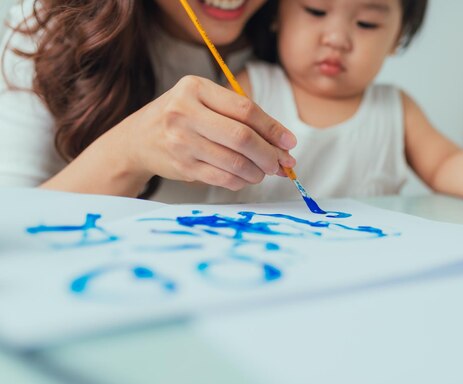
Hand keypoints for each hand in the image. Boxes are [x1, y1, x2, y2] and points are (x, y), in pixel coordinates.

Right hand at [122, 75, 295, 191]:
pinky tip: (246, 177)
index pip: (245, 110)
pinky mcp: (182, 166)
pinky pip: (223, 178)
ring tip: (265, 171)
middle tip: (282, 163)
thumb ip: (239, 115)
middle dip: (269, 154)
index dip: (272, 128)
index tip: (289, 142)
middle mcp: (185, 113)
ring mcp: (181, 142)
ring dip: (257, 171)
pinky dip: (241, 181)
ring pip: (235, 162)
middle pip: (242, 137)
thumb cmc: (181, 117)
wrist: (137, 139)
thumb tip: (282, 142)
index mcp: (195, 88)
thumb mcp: (203, 101)